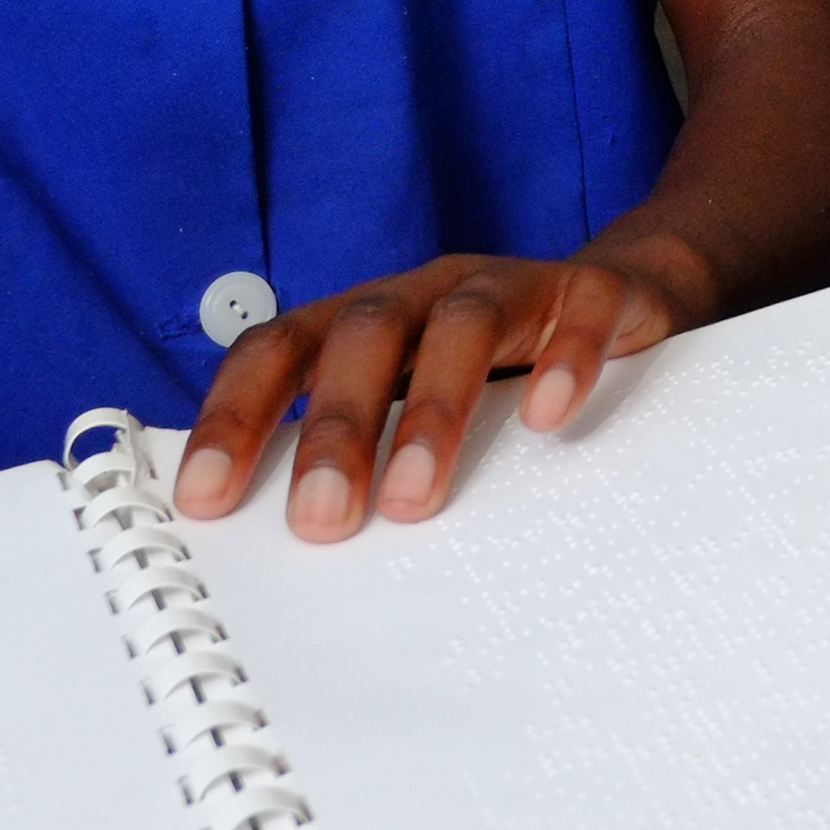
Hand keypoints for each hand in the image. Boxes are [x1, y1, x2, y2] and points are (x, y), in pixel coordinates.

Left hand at [172, 250, 704, 540]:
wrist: (622, 296)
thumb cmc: (497, 372)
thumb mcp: (412, 405)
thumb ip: (357, 453)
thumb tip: (282, 542)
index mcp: (368, 318)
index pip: (280, 348)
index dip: (236, 415)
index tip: (206, 499)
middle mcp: (430, 291)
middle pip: (366, 333)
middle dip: (334, 427)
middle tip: (319, 521)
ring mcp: (513, 286)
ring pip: (463, 323)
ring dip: (432, 410)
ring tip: (412, 498)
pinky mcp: (595, 292)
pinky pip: (582, 307)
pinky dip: (562, 357)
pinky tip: (548, 417)